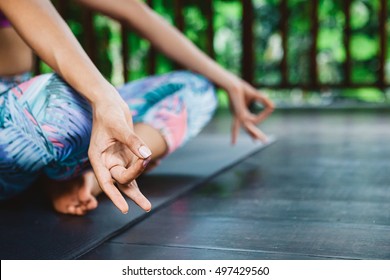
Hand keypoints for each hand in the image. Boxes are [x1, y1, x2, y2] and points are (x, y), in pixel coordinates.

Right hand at [88, 96, 151, 213]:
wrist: (109, 102)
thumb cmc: (109, 112)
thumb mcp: (119, 126)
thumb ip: (133, 141)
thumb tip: (147, 155)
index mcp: (98, 157)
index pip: (106, 181)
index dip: (115, 196)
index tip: (125, 208)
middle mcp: (106, 161)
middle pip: (120, 181)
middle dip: (133, 192)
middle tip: (146, 206)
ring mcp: (116, 159)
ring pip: (127, 179)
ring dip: (136, 191)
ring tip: (146, 206)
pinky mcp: (125, 154)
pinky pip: (133, 170)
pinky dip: (139, 176)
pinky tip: (144, 191)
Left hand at [225, 78, 274, 143]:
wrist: (233, 86)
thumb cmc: (242, 88)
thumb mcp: (256, 95)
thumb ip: (265, 100)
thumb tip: (272, 107)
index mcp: (241, 114)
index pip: (255, 120)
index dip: (264, 115)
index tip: (271, 107)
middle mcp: (240, 117)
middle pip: (249, 129)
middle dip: (255, 135)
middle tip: (263, 142)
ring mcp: (239, 117)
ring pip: (249, 128)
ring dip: (255, 134)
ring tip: (262, 141)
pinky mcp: (240, 115)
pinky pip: (253, 120)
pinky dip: (260, 118)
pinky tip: (256, 128)